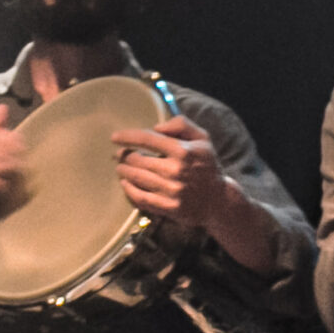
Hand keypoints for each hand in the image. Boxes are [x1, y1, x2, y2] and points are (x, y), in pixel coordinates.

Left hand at [113, 115, 234, 230]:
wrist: (219, 200)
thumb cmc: (207, 165)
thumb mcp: (202, 138)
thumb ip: (181, 125)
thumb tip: (156, 127)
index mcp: (183, 151)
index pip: (147, 139)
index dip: (127, 136)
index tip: (114, 137)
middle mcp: (176, 170)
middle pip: (137, 159)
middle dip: (123, 155)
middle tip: (119, 155)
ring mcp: (172, 191)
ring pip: (136, 178)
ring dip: (123, 171)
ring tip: (120, 167)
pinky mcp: (169, 207)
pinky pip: (140, 197)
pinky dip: (129, 189)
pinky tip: (125, 183)